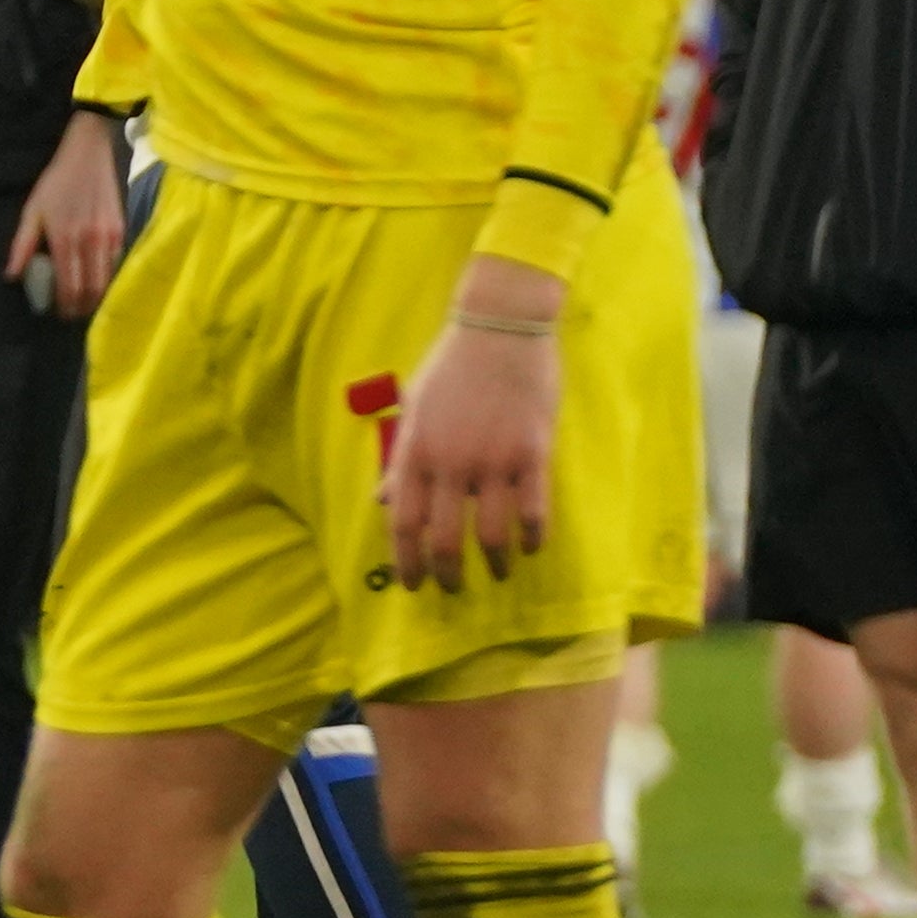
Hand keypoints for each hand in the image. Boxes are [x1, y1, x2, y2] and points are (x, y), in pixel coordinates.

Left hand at [7, 109, 129, 319]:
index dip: (66, 305)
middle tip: (74, 314)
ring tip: (86, 303)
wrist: (88, 155)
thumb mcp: (33, 211)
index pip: (68, 284)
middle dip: (83, 306)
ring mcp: (109, 237)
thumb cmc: (56, 182)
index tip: (61, 314)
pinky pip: (117, 263)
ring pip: (107, 279)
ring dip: (98, 296)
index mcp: (64, 239)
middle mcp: (89, 242)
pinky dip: (109, 277)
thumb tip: (12, 275)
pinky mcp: (122, 230)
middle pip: (91, 288)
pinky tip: (99, 281)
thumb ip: (22, 245)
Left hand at [380, 258, 565, 588]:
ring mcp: (493, 461)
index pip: (404, 524)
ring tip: (497, 573)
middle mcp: (450, 464)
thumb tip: (382, 501)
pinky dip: (532, 538)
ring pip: (492, 534)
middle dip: (447, 575)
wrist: (499, 329)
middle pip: (445, 541)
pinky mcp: (533, 453)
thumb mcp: (412, 411)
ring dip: (494, 563)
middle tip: (453, 588)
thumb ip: (400, 461)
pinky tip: (531, 548)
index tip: (411, 585)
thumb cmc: (451, 368)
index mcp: (415, 454)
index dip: (406, 562)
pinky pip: (534, 511)